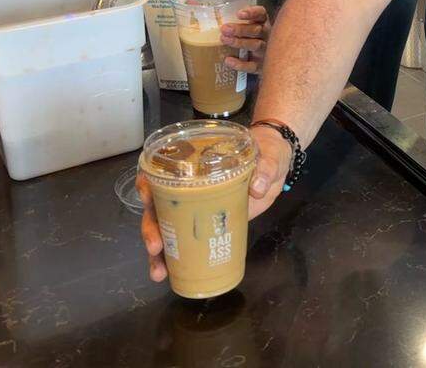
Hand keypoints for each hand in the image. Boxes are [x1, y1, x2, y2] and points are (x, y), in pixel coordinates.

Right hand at [137, 125, 289, 282]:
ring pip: (167, 229)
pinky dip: (176, 258)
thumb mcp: (268, 155)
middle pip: (158, 206)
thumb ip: (264, 168)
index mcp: (195, 163)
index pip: (161, 170)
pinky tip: (170, 274)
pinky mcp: (208, 224)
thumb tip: (257, 188)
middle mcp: (188, 186)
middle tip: (156, 246)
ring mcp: (196, 207)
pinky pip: (187, 242)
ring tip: (160, 272)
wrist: (277, 168)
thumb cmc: (267, 151)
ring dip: (158, 252)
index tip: (147, 198)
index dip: (147, 183)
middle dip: (152, 228)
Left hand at [221, 6, 269, 73]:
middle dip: (240, 29)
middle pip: (256, 30)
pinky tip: (228, 60)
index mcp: (264, 23)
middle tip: (224, 29)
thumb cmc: (250, 40)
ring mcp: (266, 51)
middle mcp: (268, 36)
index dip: (252, 13)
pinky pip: (253, 66)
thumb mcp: (248, 29)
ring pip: (255, 45)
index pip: (261, 14)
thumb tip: (218, 21)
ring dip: (239, 42)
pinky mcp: (262, 66)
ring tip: (224, 40)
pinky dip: (240, 64)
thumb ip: (238, 24)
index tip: (239, 14)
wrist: (270, 64)